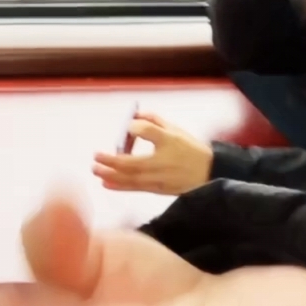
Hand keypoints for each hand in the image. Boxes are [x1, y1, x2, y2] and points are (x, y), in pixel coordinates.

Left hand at [90, 113, 212, 195]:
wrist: (210, 173)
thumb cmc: (190, 149)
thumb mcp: (175, 130)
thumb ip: (153, 121)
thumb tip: (133, 116)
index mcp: (170, 141)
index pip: (150, 131)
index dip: (136, 127)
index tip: (128, 125)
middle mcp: (163, 161)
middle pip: (133, 163)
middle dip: (112, 161)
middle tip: (95, 156)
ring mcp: (160, 178)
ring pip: (132, 179)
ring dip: (111, 175)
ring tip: (96, 170)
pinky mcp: (158, 189)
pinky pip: (136, 188)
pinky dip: (120, 186)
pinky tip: (106, 183)